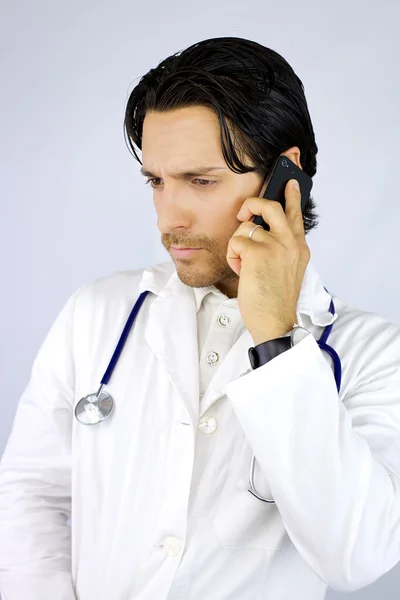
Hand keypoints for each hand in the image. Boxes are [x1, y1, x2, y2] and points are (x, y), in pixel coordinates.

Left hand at [226, 179, 310, 345]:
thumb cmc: (275, 301)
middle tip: (244, 213)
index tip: (291, 182)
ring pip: (246, 228)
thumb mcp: (286, 271)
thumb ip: (281, 249)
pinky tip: (241, 271)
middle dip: (252, 204)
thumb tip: (259, 231)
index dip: (292, 196)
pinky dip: (233, 257)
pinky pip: (236, 242)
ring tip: (244, 266)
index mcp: (300, 248)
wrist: (275, 323)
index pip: (296, 215)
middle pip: (271, 207)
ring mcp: (276, 246)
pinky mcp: (258, 253)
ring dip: (238, 246)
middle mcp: (291, 243)